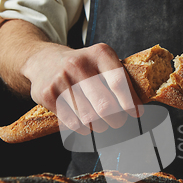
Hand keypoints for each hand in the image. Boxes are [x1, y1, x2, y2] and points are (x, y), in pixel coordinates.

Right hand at [22, 43, 142, 133]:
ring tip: (101, 123)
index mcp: (99, 53)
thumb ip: (119, 80)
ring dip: (100, 126)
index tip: (136, 114)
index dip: (130, 103)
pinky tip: (84, 123)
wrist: (41, 61)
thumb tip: (140, 108)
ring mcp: (61, 79)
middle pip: (105, 106)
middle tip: (118, 122)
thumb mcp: (101, 62)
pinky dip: (83, 128)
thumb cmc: (82, 67)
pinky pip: (72, 123)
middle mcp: (79, 64)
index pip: (119, 83)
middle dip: (117, 120)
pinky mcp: (48, 94)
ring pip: (89, 118)